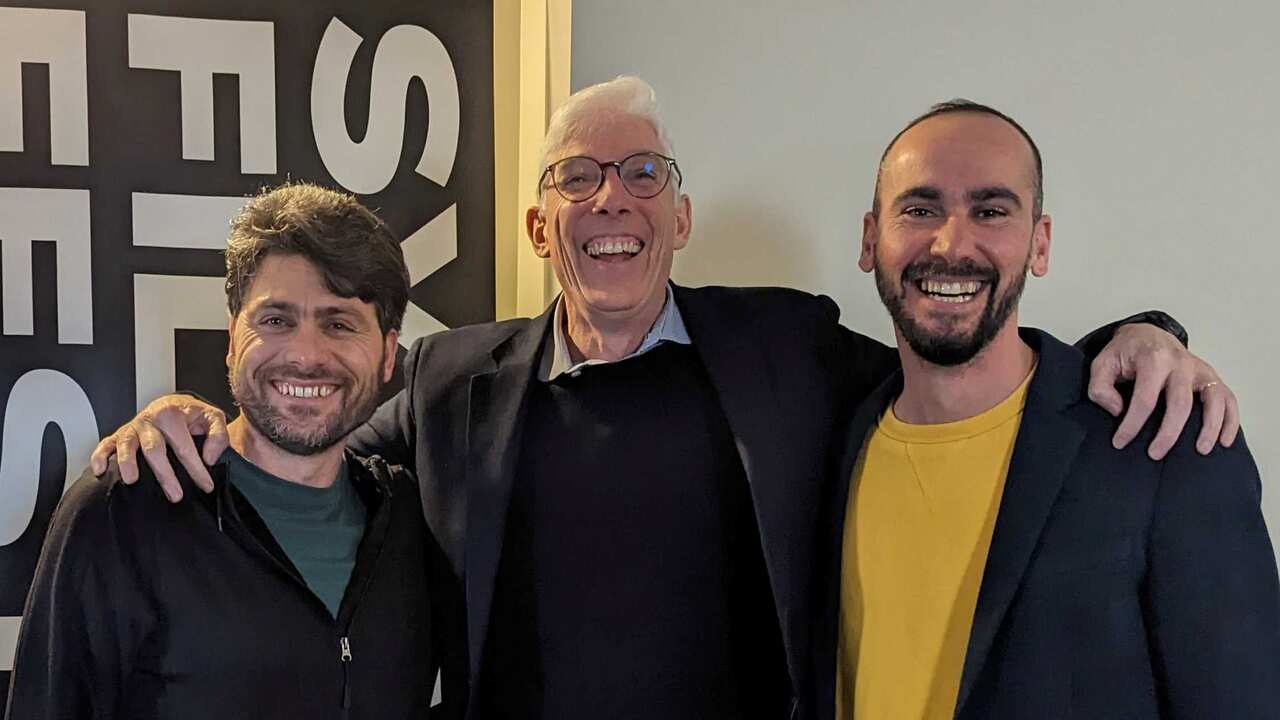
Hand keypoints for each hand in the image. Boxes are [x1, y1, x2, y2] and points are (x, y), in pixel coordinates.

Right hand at [89, 394, 228, 501]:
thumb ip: (218, 435)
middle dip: (165, 474)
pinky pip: (105, 444)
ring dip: (127, 463)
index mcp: (173, 414)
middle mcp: (150, 419)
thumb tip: (209, 457)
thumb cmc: (191, 415)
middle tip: (175, 494)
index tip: (205, 485)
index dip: (196, 468)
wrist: (171, 404)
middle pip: (155, 449)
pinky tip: (100, 470)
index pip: (185, 446)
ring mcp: (133, 427)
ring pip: (126, 445)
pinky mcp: (119, 434)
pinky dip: (100, 456)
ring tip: (132, 481)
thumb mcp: (212, 418)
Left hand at [1087, 324, 1239, 460]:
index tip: (1120, 442)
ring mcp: (1200, 369)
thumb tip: (1118, 411)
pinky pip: (1228, 399)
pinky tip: (1224, 441)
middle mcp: (1181, 363)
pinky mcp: (1211, 376)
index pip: (1144, 399)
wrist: (1148, 334)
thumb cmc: (1125, 354)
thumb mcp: (1102, 364)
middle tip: (1154, 454)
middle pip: (1180, 404)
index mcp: (1153, 359)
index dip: (1132, 424)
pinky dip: (1230, 421)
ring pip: (1213, 400)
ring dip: (1209, 428)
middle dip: (1168, 434)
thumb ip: (1100, 387)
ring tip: (1200, 451)